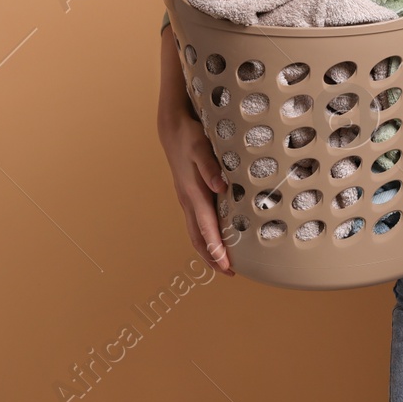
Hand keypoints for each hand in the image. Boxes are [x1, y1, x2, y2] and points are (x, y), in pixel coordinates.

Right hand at [158, 110, 236, 275]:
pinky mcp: (189, 194)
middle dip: (212, 258)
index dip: (216, 250)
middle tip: (229, 272)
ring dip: (208, 249)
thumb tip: (221, 188)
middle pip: (199, 238)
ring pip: (196, 231)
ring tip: (222, 262)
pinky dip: (205, 235)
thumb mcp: (202, 148)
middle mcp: (188, 201)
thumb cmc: (190, 137)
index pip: (206, 229)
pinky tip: (216, 236)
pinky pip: (196, 221)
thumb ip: (211, 168)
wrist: (173, 128)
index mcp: (193, 194)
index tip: (227, 266)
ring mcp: (186, 199)